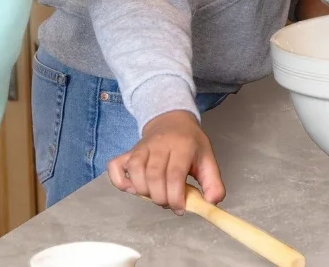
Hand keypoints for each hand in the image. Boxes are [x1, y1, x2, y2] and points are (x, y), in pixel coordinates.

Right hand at [107, 110, 223, 213]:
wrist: (172, 120)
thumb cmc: (190, 143)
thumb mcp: (208, 158)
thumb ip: (213, 183)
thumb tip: (212, 203)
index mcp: (183, 145)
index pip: (175, 174)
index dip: (176, 197)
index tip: (180, 209)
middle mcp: (160, 144)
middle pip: (154, 176)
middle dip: (161, 198)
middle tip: (169, 202)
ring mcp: (142, 146)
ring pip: (135, 171)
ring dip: (143, 191)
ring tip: (155, 195)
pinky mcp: (129, 151)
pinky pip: (115, 166)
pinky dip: (119, 181)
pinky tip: (132, 188)